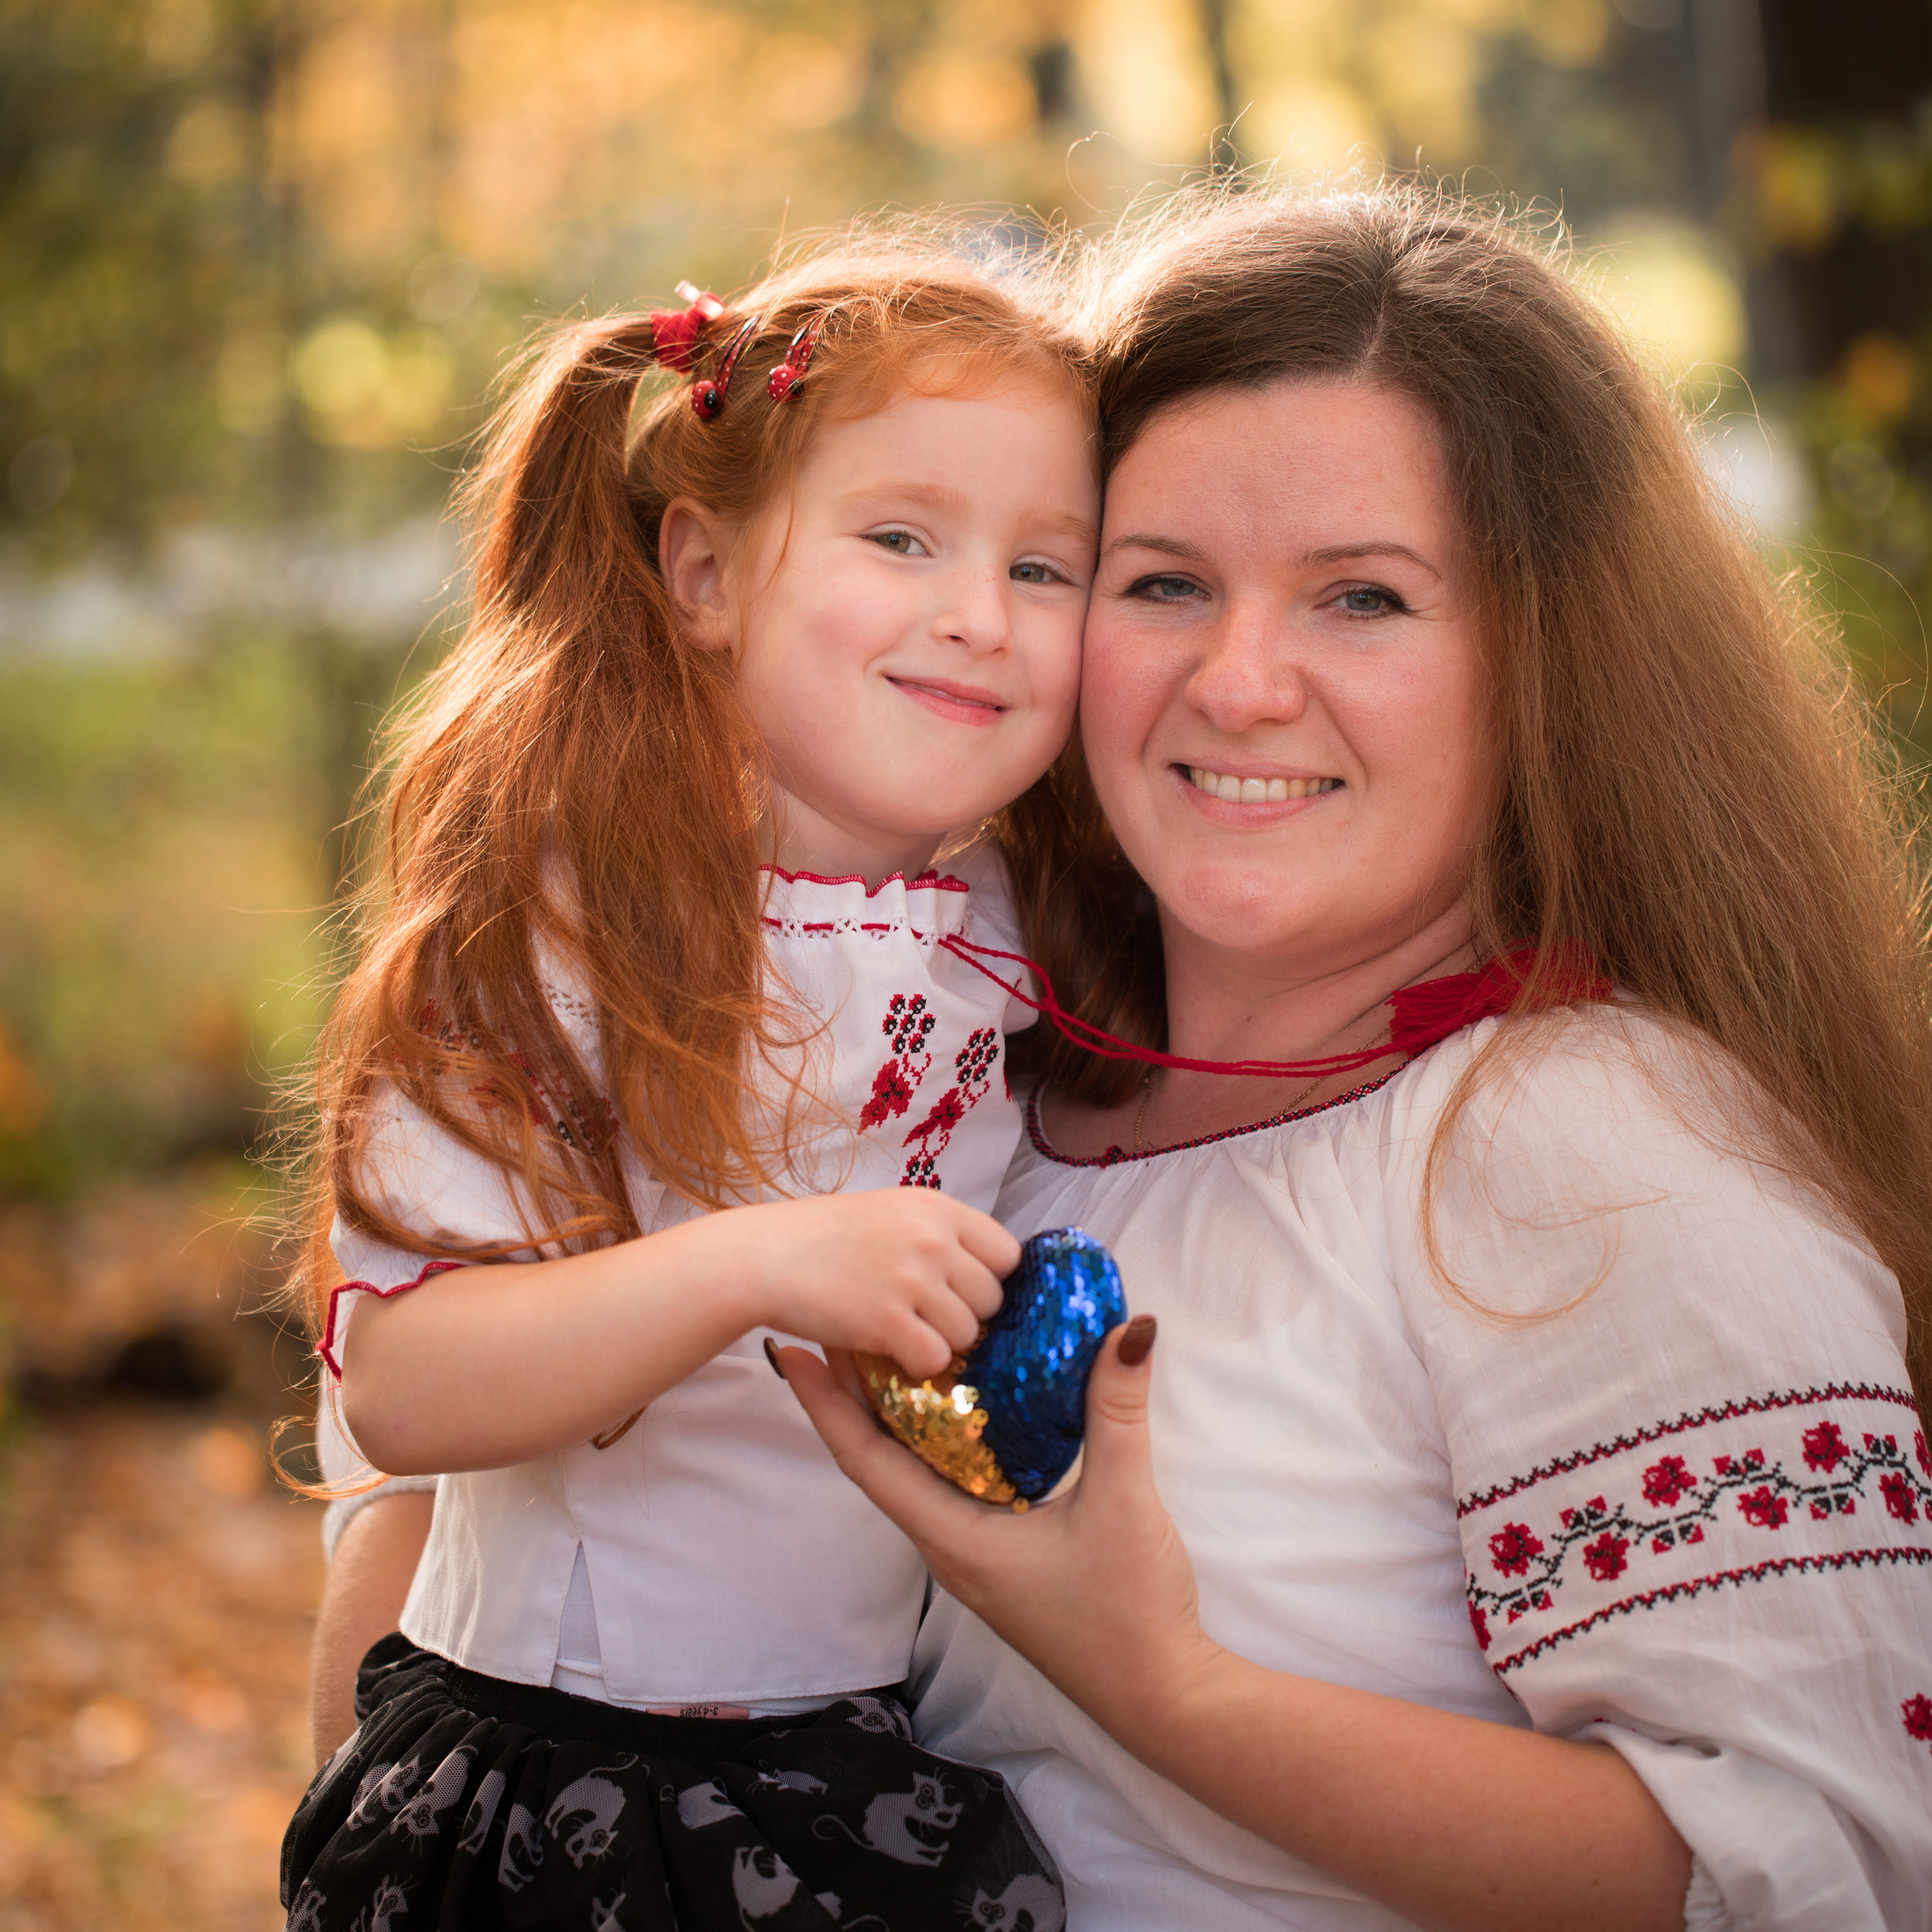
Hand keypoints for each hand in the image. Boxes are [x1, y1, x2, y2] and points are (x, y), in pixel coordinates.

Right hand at [735, 1190, 1017, 1381]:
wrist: (764, 1255)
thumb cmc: (824, 1237)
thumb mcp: (892, 1213)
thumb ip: (939, 1234)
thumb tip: (987, 1271)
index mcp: (938, 1209)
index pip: (1007, 1254)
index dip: (990, 1280)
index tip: (962, 1293)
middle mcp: (933, 1239)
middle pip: (992, 1299)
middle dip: (967, 1315)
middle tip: (926, 1317)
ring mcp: (911, 1279)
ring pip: (968, 1333)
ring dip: (941, 1342)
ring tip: (904, 1331)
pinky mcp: (887, 1320)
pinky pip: (935, 1359)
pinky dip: (917, 1364)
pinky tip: (891, 1350)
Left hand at [779, 1317, 1222, 1743]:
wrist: (1159, 1695)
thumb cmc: (1130, 1613)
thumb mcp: (1123, 1502)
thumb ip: (1116, 1413)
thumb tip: (1127, 1329)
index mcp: (955, 1539)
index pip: (866, 1460)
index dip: (826, 1403)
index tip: (791, 1351)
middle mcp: (949, 1547)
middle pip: (877, 1461)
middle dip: (852, 1394)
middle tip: (840, 1326)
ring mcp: (972, 1556)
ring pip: (911, 1475)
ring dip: (893, 1416)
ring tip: (888, 1352)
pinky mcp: (999, 1558)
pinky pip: (949, 1487)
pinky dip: (938, 1440)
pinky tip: (960, 1407)